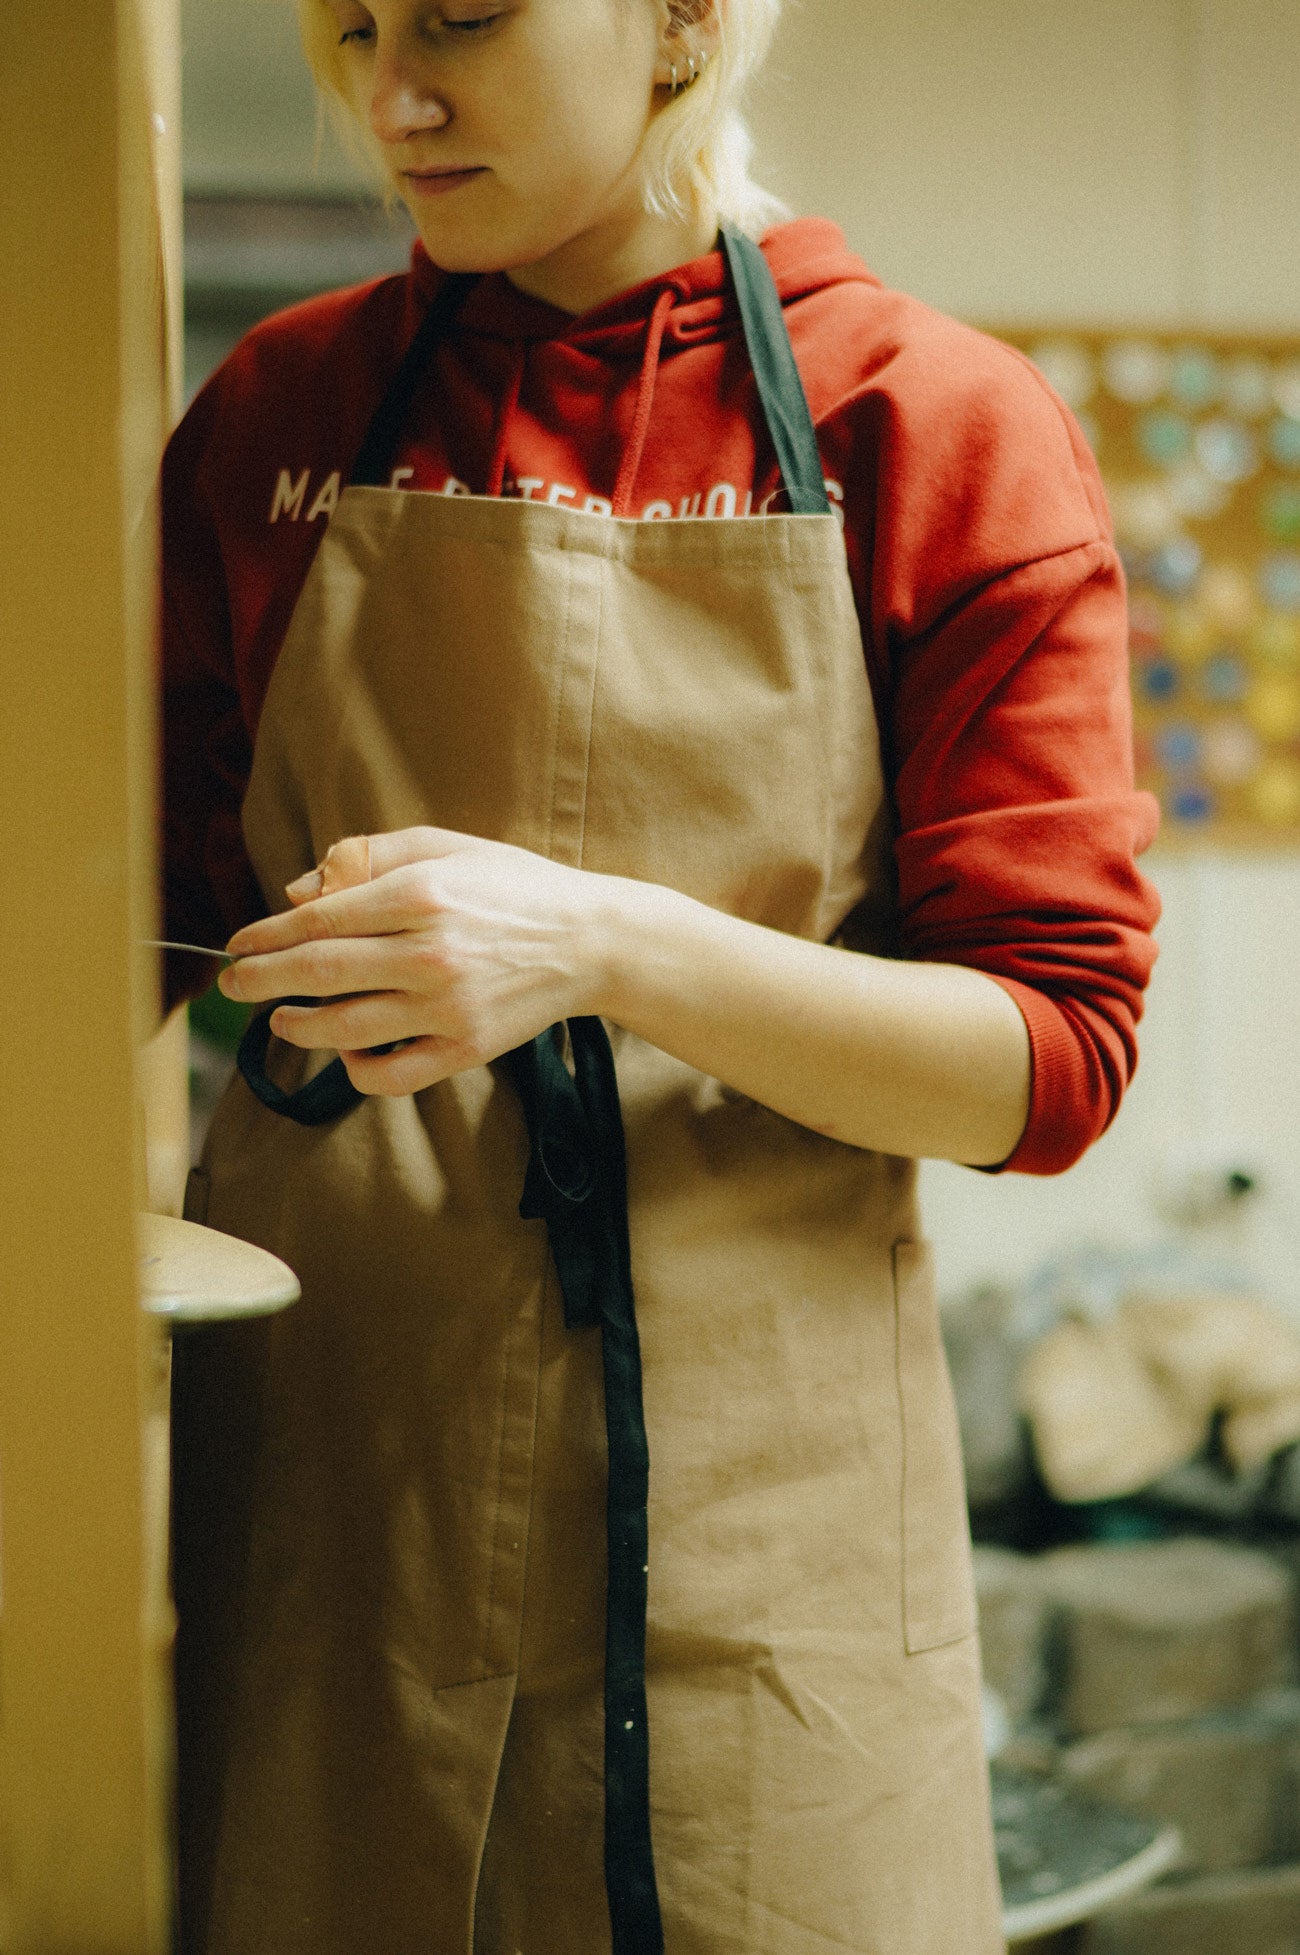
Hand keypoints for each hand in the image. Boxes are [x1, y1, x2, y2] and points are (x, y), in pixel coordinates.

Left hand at [219, 828, 612, 1096]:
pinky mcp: (466, 1049)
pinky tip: (344, 1050)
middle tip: (232, 983)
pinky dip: (356, 1069)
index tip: (240, 943)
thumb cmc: (513, 887)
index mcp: (422, 894)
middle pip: (320, 972)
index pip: (321, 918)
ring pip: (345, 1026)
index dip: (268, 934)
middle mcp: (430, 953)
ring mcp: (448, 1008)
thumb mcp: (444, 846)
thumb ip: (368, 857)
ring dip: (297, 1025)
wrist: (591, 941)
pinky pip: (392, 1074)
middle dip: (262, 979)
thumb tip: (296, 890)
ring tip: (279, 1018)